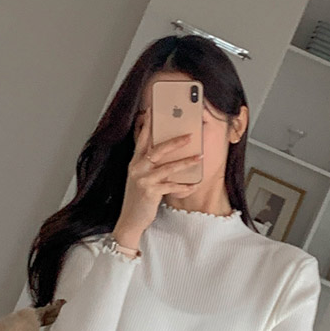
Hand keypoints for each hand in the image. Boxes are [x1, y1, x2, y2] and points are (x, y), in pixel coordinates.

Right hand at [115, 109, 202, 235]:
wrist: (130, 220)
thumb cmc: (139, 198)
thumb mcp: (140, 177)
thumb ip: (148, 164)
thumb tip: (164, 150)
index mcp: (135, 162)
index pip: (142, 138)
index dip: (148, 124)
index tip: (155, 110)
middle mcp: (137, 168)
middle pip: (157, 149)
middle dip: (175, 141)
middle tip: (190, 135)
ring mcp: (143, 180)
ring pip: (168, 167)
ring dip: (185, 162)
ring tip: (199, 158)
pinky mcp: (150, 192)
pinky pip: (171, 187)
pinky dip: (183, 186)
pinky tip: (193, 185)